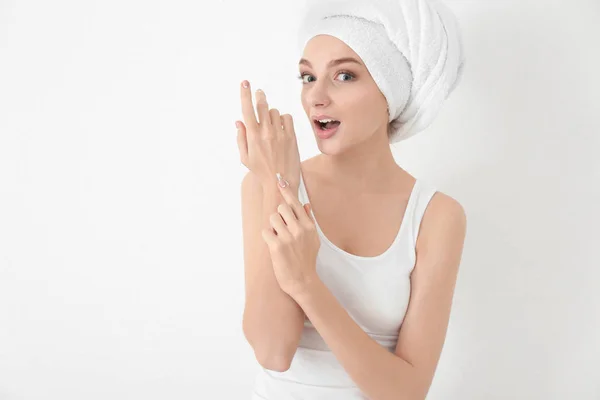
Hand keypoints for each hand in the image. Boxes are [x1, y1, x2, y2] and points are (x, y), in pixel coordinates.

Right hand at [236, 80, 300, 192]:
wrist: (280, 182)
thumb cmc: (261, 171)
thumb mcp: (245, 157)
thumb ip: (241, 138)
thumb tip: (239, 122)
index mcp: (253, 137)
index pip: (247, 110)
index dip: (245, 94)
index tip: (245, 83)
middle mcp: (266, 133)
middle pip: (262, 105)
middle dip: (259, 97)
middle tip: (259, 93)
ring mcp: (280, 134)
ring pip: (274, 111)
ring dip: (270, 113)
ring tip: (270, 123)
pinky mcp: (291, 137)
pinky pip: (287, 118)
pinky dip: (283, 119)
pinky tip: (280, 126)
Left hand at [260, 172, 320, 298]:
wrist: (303, 281)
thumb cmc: (307, 260)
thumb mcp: (313, 239)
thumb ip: (308, 220)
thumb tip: (305, 204)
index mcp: (309, 226)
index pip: (295, 203)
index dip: (286, 191)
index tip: (279, 181)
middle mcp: (299, 229)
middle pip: (281, 208)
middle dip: (278, 216)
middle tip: (281, 229)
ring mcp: (288, 238)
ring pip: (272, 218)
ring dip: (272, 226)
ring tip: (278, 238)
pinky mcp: (276, 246)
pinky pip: (266, 231)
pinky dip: (267, 237)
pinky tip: (273, 245)